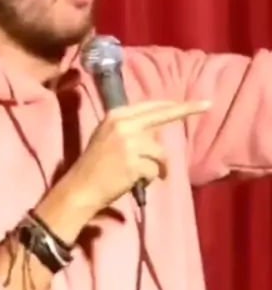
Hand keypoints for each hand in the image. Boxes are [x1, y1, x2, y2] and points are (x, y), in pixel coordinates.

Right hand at [69, 99, 210, 212]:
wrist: (81, 188)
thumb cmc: (95, 165)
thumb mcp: (108, 136)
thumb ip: (130, 128)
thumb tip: (158, 127)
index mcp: (116, 115)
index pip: (151, 106)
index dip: (174, 105)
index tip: (196, 101)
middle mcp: (123, 124)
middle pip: (162, 116)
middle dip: (186, 110)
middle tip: (207, 105)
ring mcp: (129, 143)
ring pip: (160, 152)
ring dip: (158, 167)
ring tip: (145, 175)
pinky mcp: (134, 163)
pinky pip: (154, 170)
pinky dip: (149, 179)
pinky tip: (135, 182)